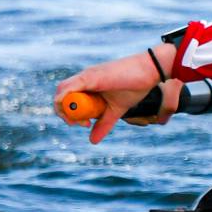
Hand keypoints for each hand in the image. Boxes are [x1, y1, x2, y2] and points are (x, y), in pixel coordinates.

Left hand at [55, 43, 180, 144]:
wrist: (150, 71)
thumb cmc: (136, 86)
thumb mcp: (117, 110)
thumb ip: (104, 124)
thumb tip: (92, 141)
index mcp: (89, 85)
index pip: (67, 99)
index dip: (70, 114)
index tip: (85, 124)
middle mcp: (84, 79)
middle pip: (60, 96)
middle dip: (65, 114)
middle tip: (82, 124)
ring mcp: (86, 77)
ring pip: (61, 91)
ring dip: (64, 108)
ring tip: (79, 120)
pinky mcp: (89, 77)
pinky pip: (68, 87)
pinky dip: (63, 98)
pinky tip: (71, 109)